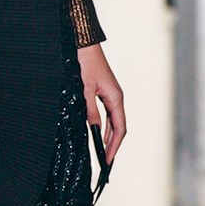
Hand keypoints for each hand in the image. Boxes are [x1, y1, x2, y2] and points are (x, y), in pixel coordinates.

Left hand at [77, 42, 125, 162]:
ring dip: (109, 136)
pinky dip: (105, 125)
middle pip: (119, 127)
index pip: (120, 129)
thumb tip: (95, 130)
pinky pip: (108, 113)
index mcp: (116, 98)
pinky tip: (98, 132)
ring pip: (114, 121)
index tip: (107, 160)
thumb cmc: (85, 64)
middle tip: (105, 161)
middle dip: (113, 145)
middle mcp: (116, 98)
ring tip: (102, 152)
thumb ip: (90, 111)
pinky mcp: (104, 91)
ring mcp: (111, 94)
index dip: (114, 146)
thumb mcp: (85, 90)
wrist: (84, 44)